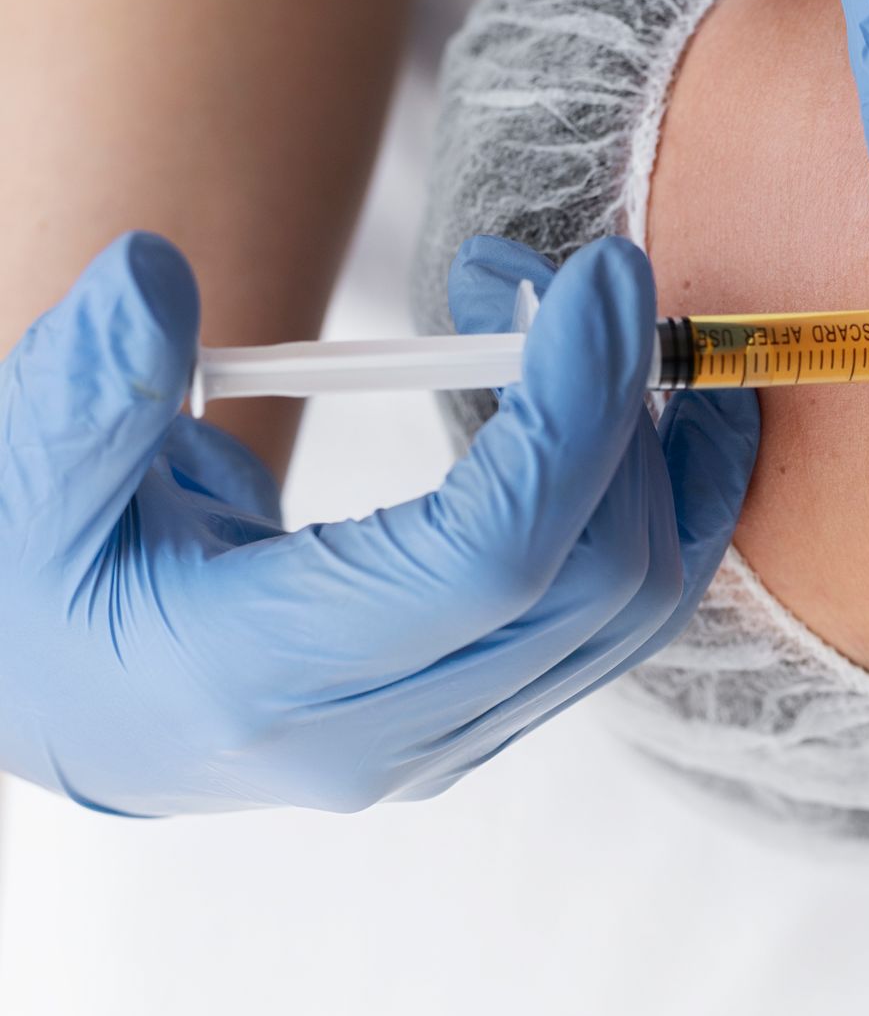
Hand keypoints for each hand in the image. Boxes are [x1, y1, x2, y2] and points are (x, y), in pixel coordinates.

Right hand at [0, 232, 757, 814]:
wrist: (55, 704)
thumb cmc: (31, 587)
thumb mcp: (13, 484)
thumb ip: (80, 389)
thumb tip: (155, 278)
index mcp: (262, 680)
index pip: (491, 559)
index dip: (574, 415)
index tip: (605, 281)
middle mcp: (378, 739)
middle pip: (593, 585)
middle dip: (619, 409)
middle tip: (576, 274)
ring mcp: (442, 741)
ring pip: (631, 613)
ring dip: (656, 454)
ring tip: (602, 321)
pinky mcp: (477, 717)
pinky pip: (617, 624)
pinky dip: (658, 512)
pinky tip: (653, 416)